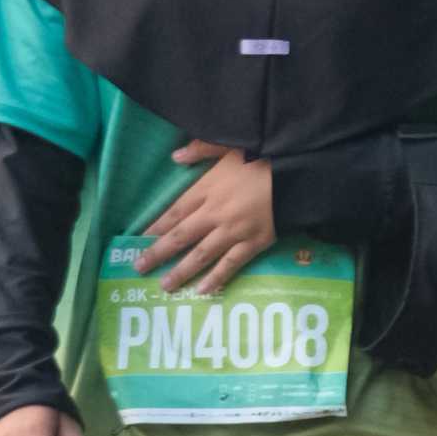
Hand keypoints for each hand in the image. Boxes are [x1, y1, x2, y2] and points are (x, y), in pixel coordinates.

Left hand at [139, 141, 276, 294]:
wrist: (296, 172)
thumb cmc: (262, 156)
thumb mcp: (230, 145)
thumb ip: (201, 149)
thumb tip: (175, 157)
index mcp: (208, 188)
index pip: (175, 211)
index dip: (157, 226)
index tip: (141, 239)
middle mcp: (216, 213)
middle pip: (182, 236)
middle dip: (159, 254)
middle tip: (140, 268)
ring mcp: (234, 231)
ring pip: (202, 255)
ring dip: (181, 272)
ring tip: (165, 286)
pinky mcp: (254, 243)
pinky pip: (231, 264)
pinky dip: (216, 278)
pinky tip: (202, 291)